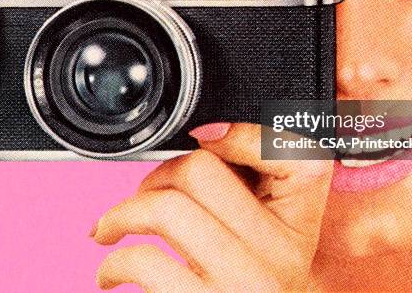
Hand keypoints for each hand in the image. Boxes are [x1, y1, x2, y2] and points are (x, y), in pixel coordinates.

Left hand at [91, 123, 332, 290]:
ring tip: (110, 228)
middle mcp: (281, 252)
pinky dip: (113, 262)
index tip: (201, 139)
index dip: (234, 133)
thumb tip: (204, 134)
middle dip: (158, 175)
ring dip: (122, 214)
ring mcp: (245, 282)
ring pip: (166, 209)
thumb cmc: (250, 283)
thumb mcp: (268, 234)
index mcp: (300, 221)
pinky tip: (111, 271)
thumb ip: (250, 185)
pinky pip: (145, 262)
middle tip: (146, 195)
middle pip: (201, 170)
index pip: (279, 148)